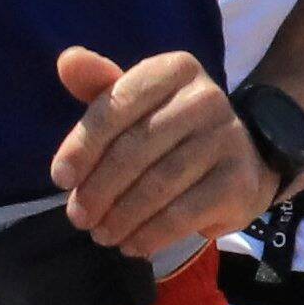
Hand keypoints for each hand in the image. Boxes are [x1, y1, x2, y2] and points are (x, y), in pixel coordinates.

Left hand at [50, 45, 270, 255]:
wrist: (243, 159)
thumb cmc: (171, 129)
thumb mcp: (137, 102)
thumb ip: (100, 86)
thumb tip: (67, 60)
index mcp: (175, 69)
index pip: (118, 105)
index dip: (82, 146)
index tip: (60, 180)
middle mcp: (206, 97)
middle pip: (135, 149)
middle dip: (98, 189)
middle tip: (78, 217)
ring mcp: (227, 139)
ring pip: (157, 186)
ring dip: (120, 217)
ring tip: (101, 234)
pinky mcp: (238, 181)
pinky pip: (183, 214)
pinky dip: (150, 235)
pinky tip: (133, 244)